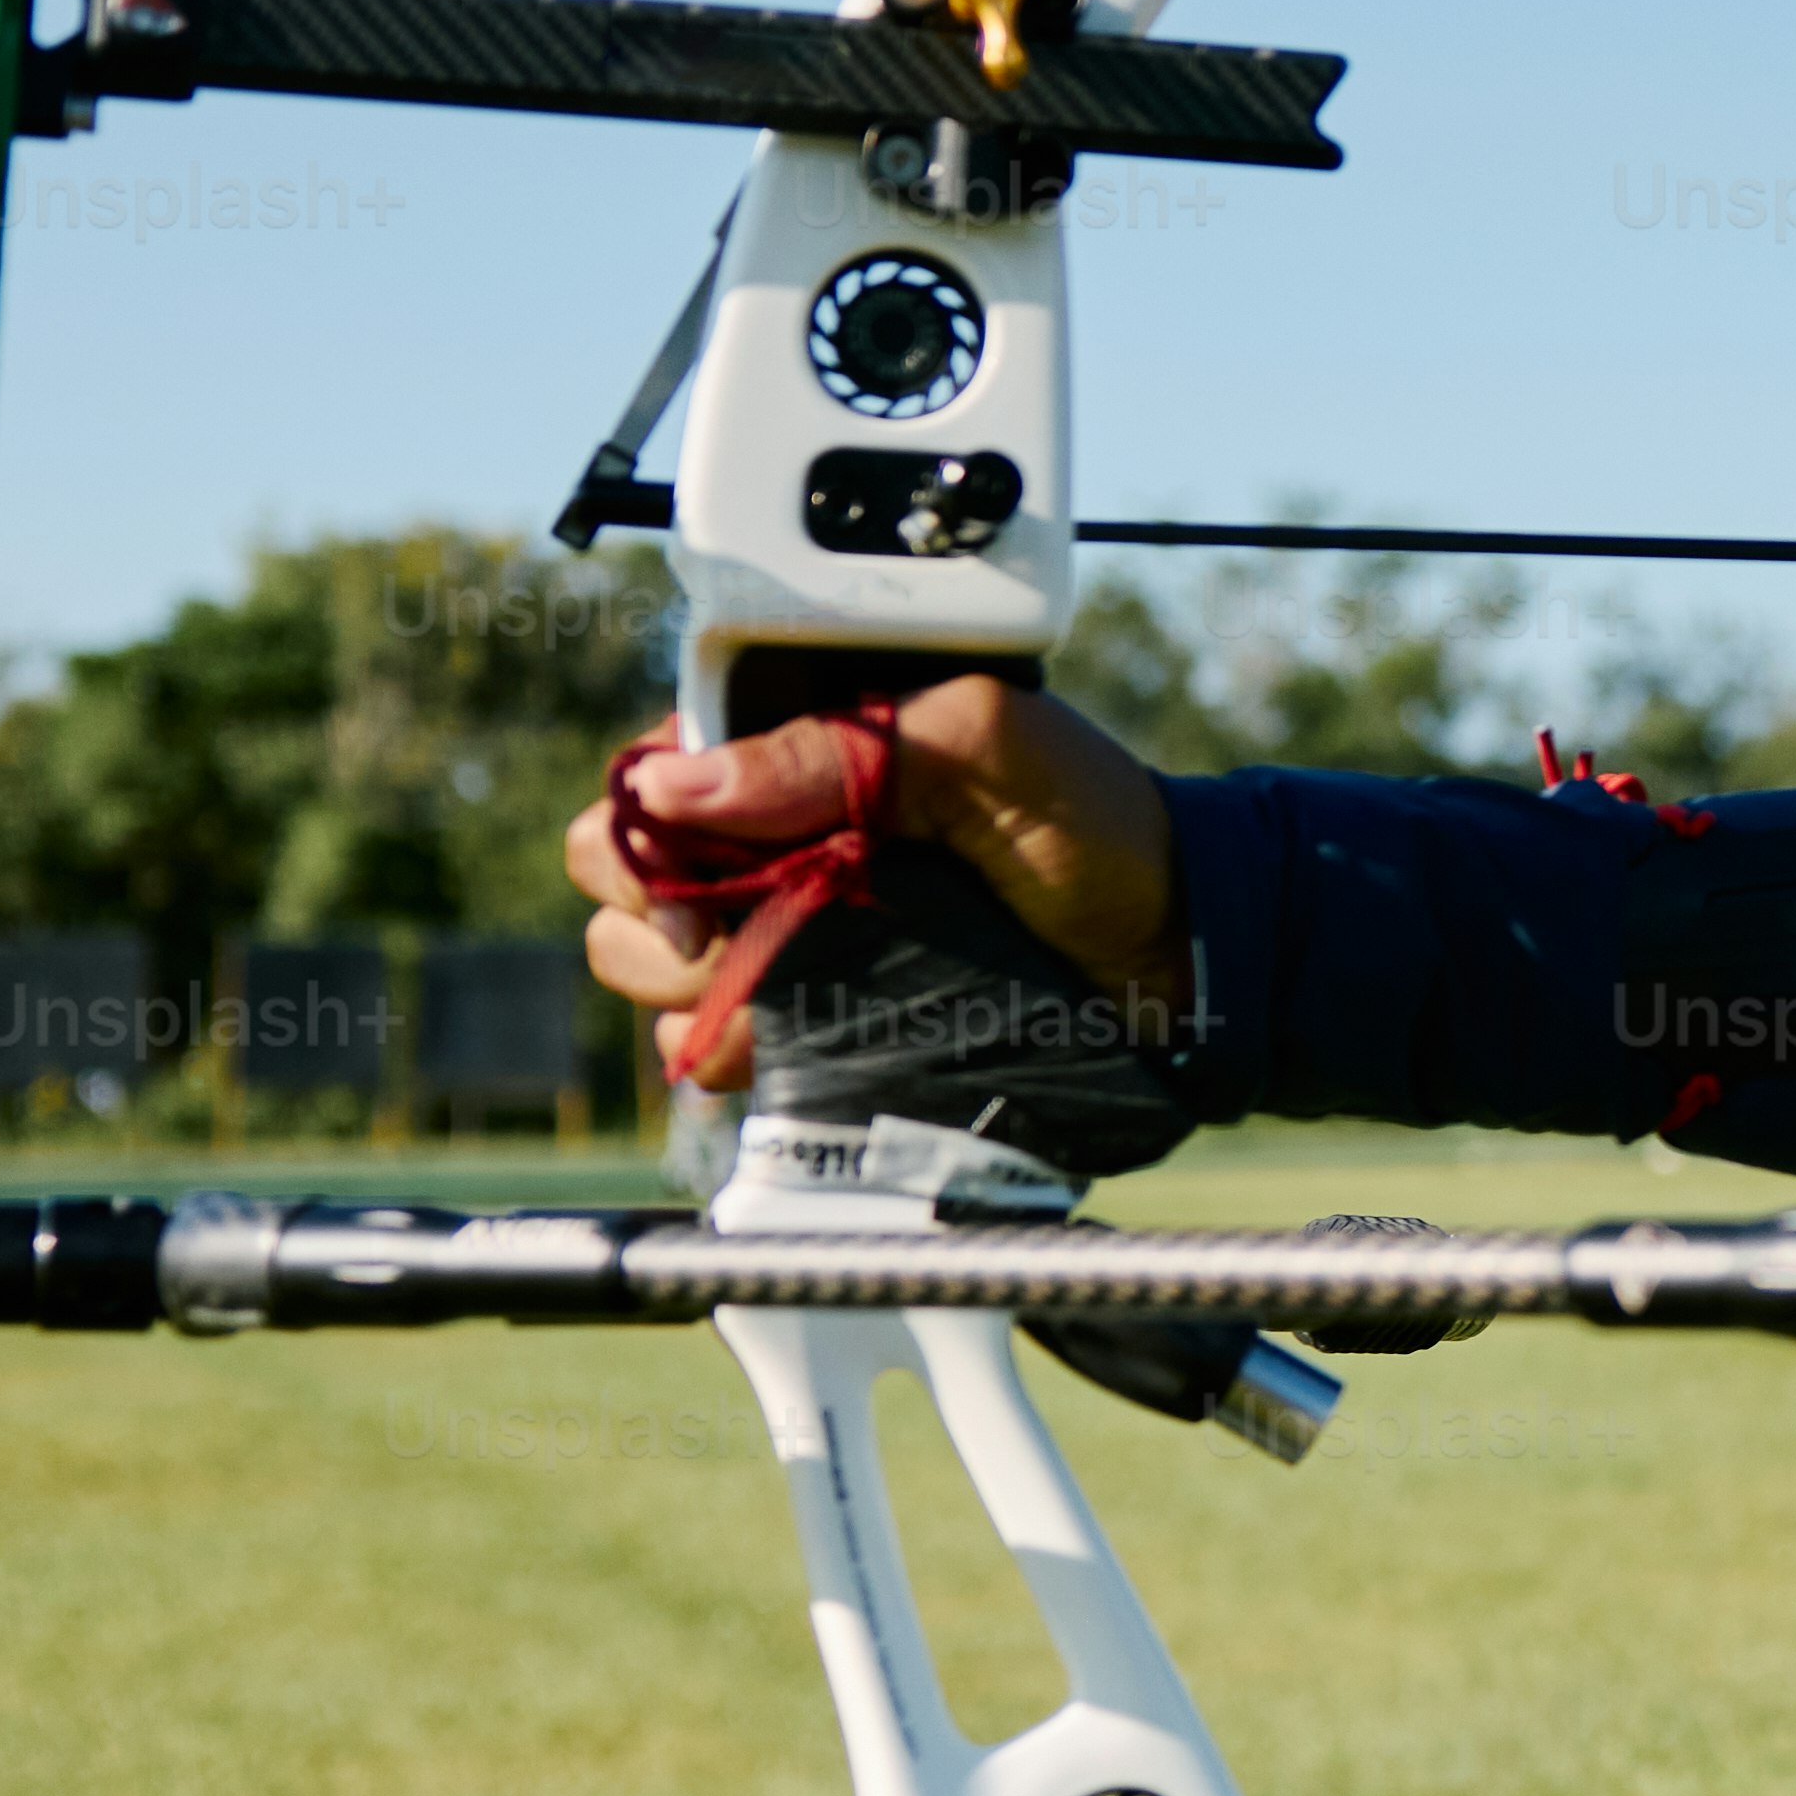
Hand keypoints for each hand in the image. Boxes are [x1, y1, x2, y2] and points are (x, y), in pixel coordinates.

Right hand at [572, 672, 1193, 1054]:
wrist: (1172, 955)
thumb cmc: (1094, 825)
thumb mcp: (983, 748)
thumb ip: (838, 748)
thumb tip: (677, 788)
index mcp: (800, 745)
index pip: (650, 777)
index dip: (639, 829)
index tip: (679, 880)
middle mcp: (772, 835)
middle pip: (622, 875)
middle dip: (654, 916)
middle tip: (729, 941)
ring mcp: (785, 930)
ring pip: (648, 964)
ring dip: (694, 987)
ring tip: (786, 992)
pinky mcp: (808, 1017)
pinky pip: (704, 1044)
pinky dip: (728, 1051)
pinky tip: (790, 1046)